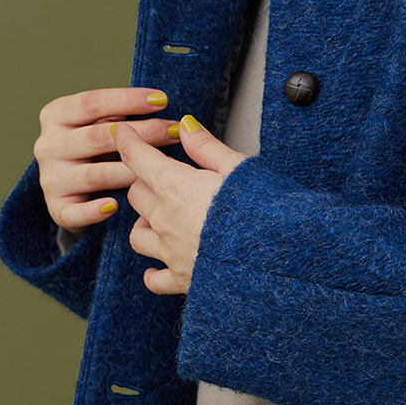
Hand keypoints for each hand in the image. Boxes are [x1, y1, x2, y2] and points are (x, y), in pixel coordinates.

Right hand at [35, 86, 183, 237]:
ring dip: (131, 171)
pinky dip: (94, 210)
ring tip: (162, 170)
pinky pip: (76, 212)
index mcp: (56, 115)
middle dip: (141, 134)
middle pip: (98, 137)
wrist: (76, 189)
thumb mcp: (104, 123)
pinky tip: (115, 206)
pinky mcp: (58, 207)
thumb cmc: (99, 148)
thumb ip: (122, 114)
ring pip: (95, 174)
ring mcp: (51, 178)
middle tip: (175, 132)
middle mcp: (48, 145)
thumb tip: (162, 103)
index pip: (92, 103)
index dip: (128, 100)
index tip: (162, 99)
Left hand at [116, 115, 248, 294]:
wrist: (281, 256)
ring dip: (145, 222)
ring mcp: (171, 251)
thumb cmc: (266, 209)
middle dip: (144, 181)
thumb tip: (185, 126)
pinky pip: (155, 278)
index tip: (124, 132)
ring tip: (162, 218)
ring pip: (137, 234)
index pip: (137, 157)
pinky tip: (160, 264)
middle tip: (164, 175)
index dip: (128, 140)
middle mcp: (165, 219)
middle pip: (136, 193)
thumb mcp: (238, 167)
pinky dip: (154, 270)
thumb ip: (206, 146)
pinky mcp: (182, 278)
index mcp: (176, 186)